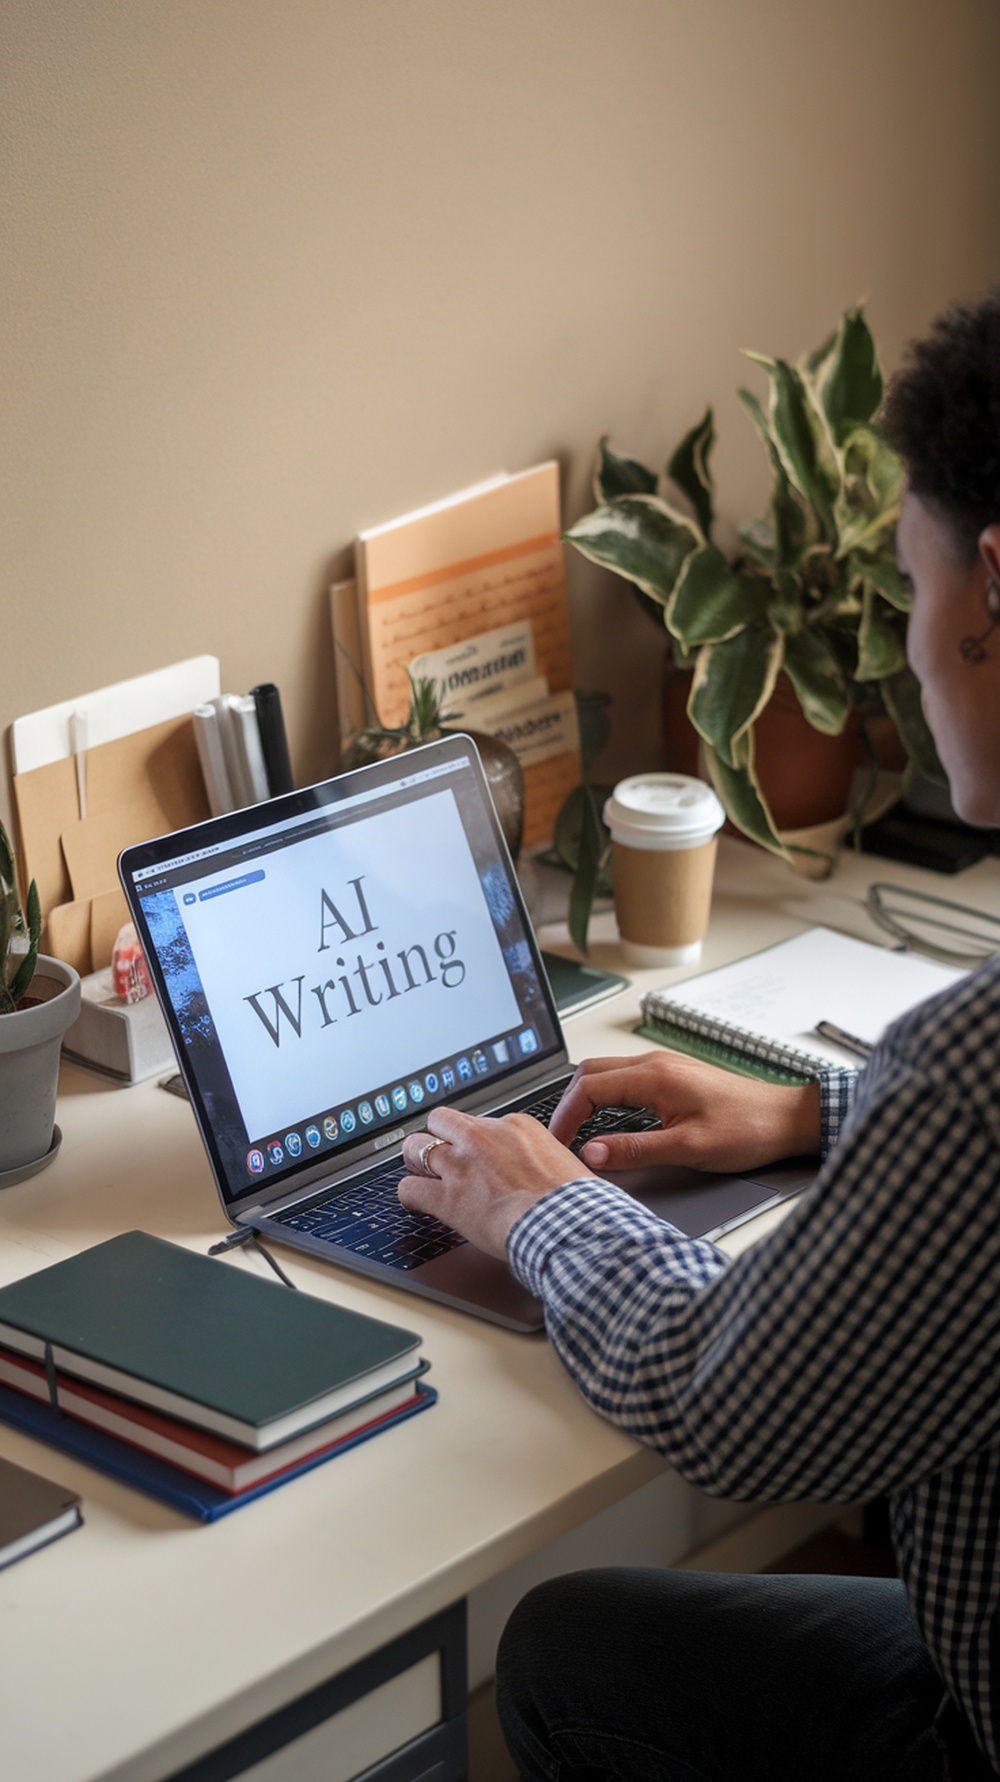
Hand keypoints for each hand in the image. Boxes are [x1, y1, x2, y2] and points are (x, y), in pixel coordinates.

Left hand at [399, 1106, 580, 1258]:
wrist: (566, 1223)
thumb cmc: (576, 1201)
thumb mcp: (565, 1162)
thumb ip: (545, 1159)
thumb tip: (548, 1170)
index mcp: (516, 1126)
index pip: (480, 1122)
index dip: (475, 1141)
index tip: (478, 1153)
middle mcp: (483, 1138)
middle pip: (441, 1122)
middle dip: (438, 1137)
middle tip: (439, 1154)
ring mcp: (461, 1166)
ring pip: (415, 1147)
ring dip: (415, 1160)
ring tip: (419, 1171)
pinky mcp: (448, 1198)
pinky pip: (409, 1189)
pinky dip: (409, 1196)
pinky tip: (415, 1202)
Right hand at [548, 1051, 820, 1174]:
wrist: (785, 1119)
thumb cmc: (746, 1130)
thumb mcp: (687, 1148)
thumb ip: (635, 1150)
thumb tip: (591, 1153)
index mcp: (654, 1076)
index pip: (589, 1087)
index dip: (566, 1116)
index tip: (560, 1144)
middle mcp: (655, 1064)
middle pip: (591, 1072)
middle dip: (569, 1104)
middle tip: (562, 1138)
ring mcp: (664, 1067)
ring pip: (608, 1073)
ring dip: (586, 1098)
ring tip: (577, 1131)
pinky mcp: (674, 1076)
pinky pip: (626, 1078)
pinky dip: (606, 1096)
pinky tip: (608, 1121)